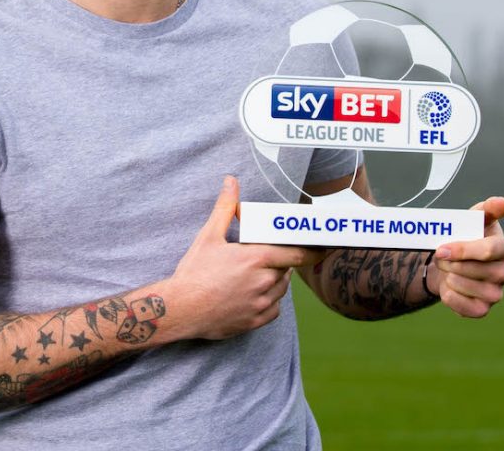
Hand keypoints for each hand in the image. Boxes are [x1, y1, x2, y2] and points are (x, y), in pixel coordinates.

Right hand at [166, 176, 325, 340]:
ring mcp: (260, 304)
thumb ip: (225, 207)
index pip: (297, 254)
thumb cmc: (194, 272)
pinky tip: (255, 293)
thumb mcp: (208, 236)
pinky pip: (274, 309)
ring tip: (258, 273)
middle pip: (287, 270)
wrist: (180, 309)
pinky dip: (270, 300)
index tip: (322, 248)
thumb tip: (231, 182)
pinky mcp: (254, 321)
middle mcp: (263, 282)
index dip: (313, 251)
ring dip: (277, 280)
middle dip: (281, 262)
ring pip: (281, 290)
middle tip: (267, 257)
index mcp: (256, 259)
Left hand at [429, 196, 503, 317]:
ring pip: (469, 288)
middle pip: (476, 270)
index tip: (441, 249)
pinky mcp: (483, 309)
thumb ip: (487, 208)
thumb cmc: (464, 237)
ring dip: (450, 278)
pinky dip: (451, 297)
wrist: (448, 263)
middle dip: (452, 263)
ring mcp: (496, 292)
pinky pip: (467, 309)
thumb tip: (501, 202)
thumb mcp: (472, 218)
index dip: (463, 250)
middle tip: (441, 257)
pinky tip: (449, 287)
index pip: (489, 250)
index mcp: (503, 247)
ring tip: (447, 270)